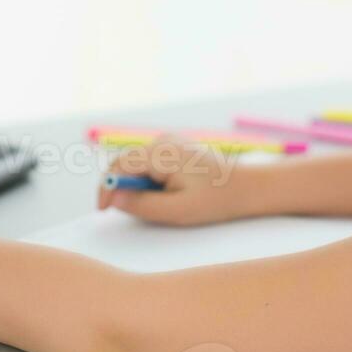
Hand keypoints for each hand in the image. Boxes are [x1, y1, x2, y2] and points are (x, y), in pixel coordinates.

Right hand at [95, 138, 262, 225]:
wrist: (248, 187)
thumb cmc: (215, 200)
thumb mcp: (178, 211)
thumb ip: (143, 206)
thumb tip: (114, 199)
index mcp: (162, 153)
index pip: (120, 165)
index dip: (107, 187)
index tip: (103, 209)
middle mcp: (162, 140)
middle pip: (125, 163)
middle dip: (120, 187)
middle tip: (123, 211)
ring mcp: (168, 141)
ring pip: (136, 164)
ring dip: (136, 185)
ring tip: (158, 203)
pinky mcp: (173, 147)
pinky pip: (149, 163)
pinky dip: (147, 180)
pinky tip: (166, 194)